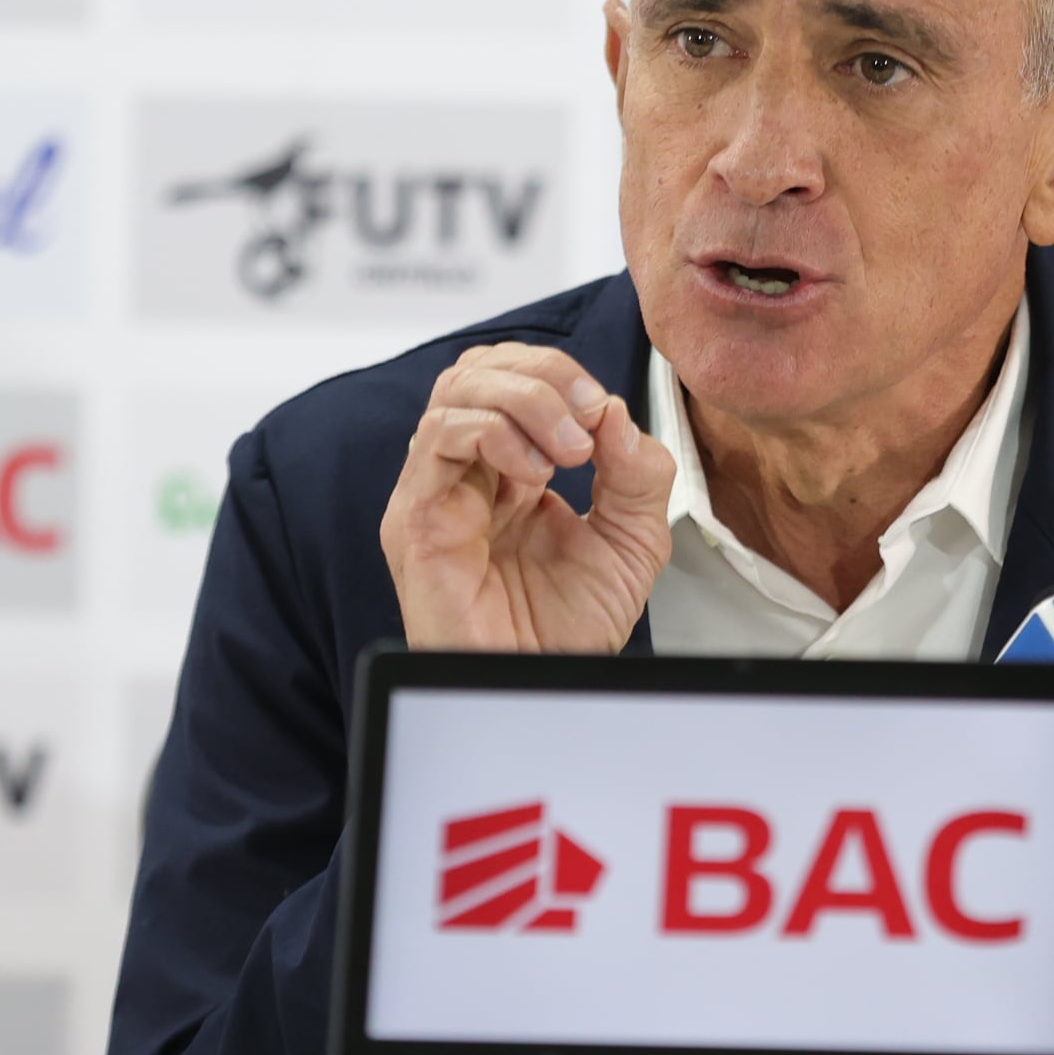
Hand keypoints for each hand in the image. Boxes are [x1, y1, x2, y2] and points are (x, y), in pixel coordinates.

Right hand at [379, 344, 676, 652]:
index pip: (515, 378)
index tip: (604, 414)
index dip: (562, 376)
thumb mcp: (634, 539)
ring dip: (525, 401)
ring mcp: (438, 491)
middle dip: (543, 374)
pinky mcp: (417, 518)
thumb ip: (636, 472)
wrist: (546, 685)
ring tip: (570, 451)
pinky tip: (532, 474)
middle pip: (480, 369)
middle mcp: (469, 473)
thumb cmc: (570, 629)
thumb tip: (615, 411)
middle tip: (587, 418)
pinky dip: (494, 435)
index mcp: (513, 469)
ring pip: (457, 390)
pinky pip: (439, 440)